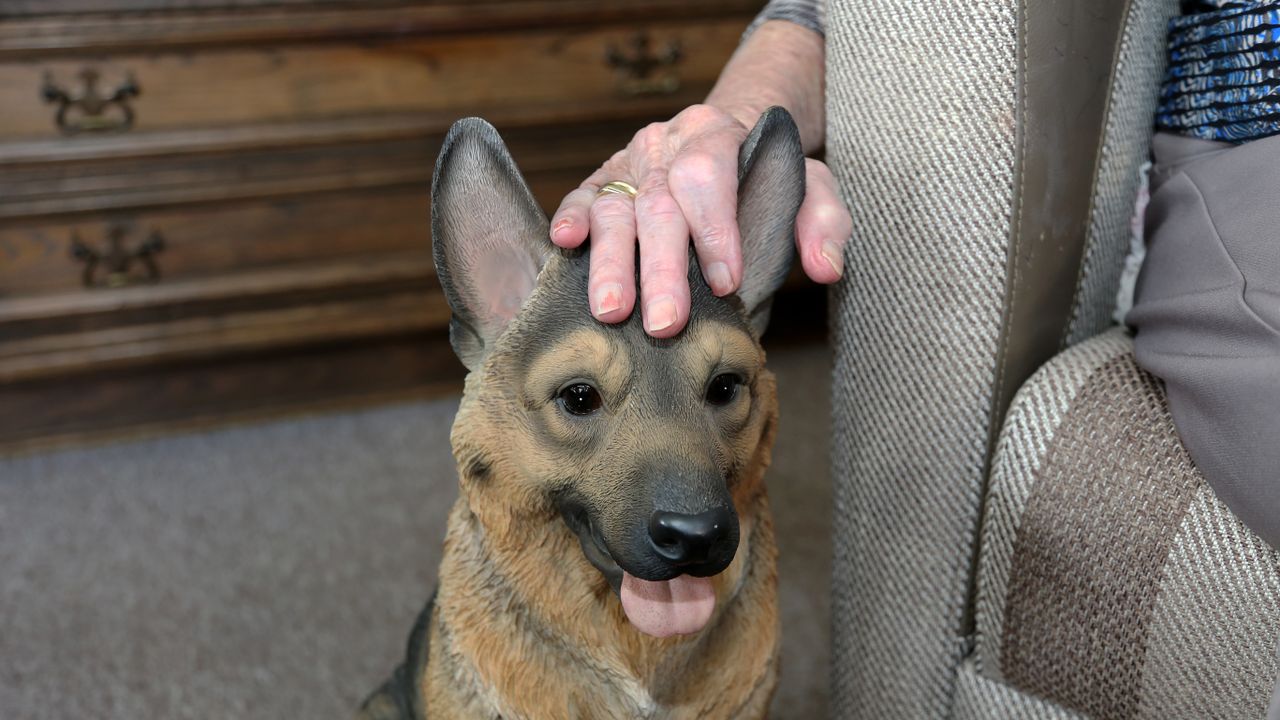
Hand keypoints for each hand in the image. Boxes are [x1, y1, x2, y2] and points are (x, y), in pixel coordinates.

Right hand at [550, 104, 851, 337]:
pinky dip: (569, 220)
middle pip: (658, 203)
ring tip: (611, 312)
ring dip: (611, 263)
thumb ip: (824, 221)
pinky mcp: (601, 182)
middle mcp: (665, 143)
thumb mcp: (810, 185)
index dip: (714, 230)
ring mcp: (628, 163)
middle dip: (661, 268)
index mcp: (716, 133)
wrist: (726, 140)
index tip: (726, 283)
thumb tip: (825, 267)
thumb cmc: (766, 177)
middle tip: (665, 323)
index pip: (708, 176)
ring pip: (614, 209)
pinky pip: (579, 198)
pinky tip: (565, 247)